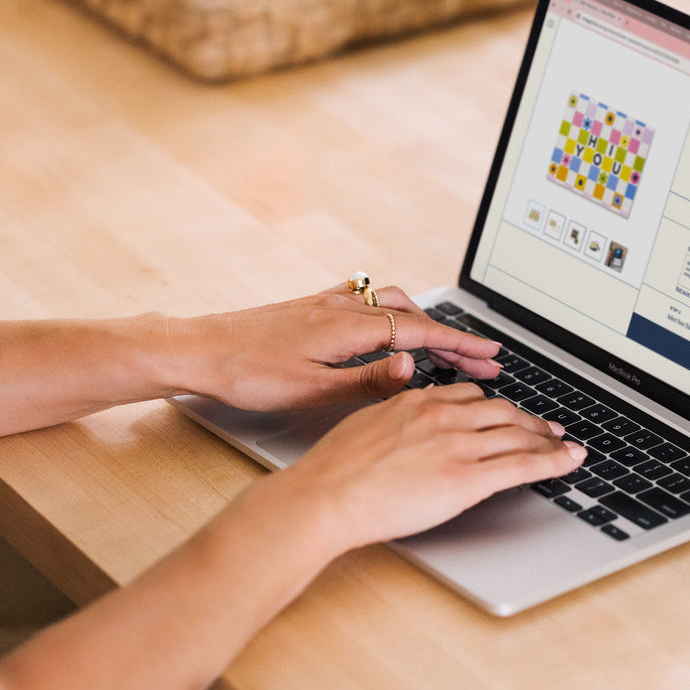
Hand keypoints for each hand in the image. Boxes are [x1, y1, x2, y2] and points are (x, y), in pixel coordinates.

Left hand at [167, 284, 501, 412]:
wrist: (197, 349)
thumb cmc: (247, 375)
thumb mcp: (311, 390)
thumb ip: (367, 379)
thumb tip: (414, 365)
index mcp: (347, 327)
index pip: (420, 331)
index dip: (461, 343)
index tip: (492, 356)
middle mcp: (341, 306)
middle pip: (413, 314)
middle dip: (451, 335)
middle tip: (482, 360)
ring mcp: (325, 302)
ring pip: (391, 302)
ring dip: (423, 320)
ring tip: (444, 345)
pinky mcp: (310, 306)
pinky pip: (365, 300)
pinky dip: (390, 310)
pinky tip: (387, 323)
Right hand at [270, 384, 586, 551]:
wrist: (327, 496)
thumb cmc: (334, 470)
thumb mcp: (367, 424)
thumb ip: (396, 416)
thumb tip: (409, 414)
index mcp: (417, 401)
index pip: (470, 396)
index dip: (495, 406)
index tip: (506, 414)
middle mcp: (443, 416)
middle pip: (502, 412)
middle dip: (529, 421)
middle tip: (548, 429)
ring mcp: (458, 446)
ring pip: (518, 434)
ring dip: (547, 439)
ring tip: (564, 445)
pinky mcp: (468, 478)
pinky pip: (523, 464)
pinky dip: (553, 461)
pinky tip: (569, 461)